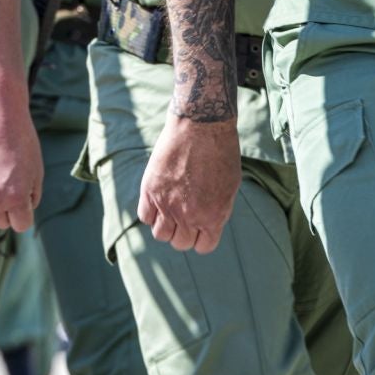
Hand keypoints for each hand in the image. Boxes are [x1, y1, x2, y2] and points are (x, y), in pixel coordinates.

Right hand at [0, 106, 41, 231]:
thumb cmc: (21, 142)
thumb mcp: (36, 171)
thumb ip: (31, 196)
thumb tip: (25, 209)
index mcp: (17, 198)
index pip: (20, 225)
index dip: (24, 215)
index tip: (23, 204)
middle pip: (0, 222)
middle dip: (7, 211)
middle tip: (9, 190)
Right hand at [138, 111, 240, 252]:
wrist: (202, 127)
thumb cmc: (221, 153)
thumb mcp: (229, 188)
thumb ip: (217, 210)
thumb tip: (205, 222)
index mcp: (214, 218)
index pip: (202, 247)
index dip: (199, 238)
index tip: (197, 227)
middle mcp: (190, 216)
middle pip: (179, 243)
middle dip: (181, 232)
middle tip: (182, 215)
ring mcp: (168, 204)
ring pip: (160, 234)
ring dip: (164, 225)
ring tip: (167, 208)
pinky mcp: (150, 189)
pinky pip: (144, 216)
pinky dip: (149, 212)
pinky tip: (156, 199)